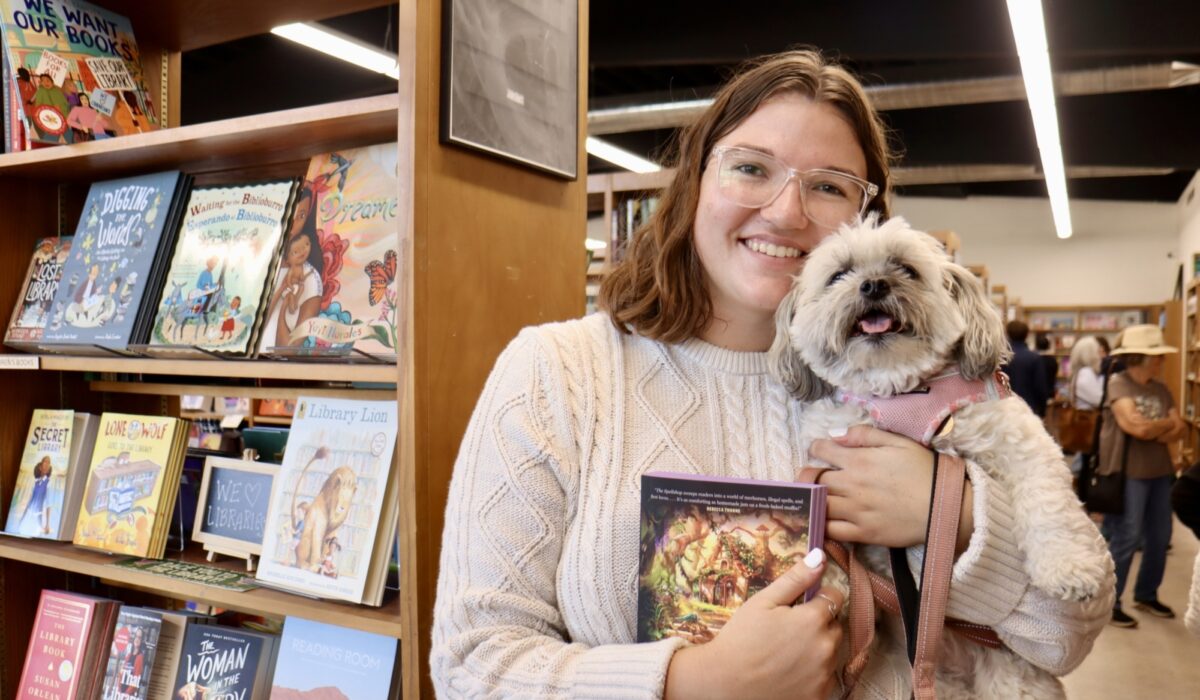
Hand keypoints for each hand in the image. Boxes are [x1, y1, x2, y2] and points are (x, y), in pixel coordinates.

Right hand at [665, 550, 842, 699]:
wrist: (725, 683)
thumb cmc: (741, 639)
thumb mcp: (763, 602)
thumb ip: (795, 579)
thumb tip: (819, 555)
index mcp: (814, 618)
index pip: (835, 596)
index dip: (817, 597)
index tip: (800, 605)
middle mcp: (826, 646)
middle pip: (836, 625)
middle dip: (820, 623)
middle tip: (790, 630)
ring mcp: (825, 674)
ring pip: (834, 651)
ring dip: (819, 648)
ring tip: (788, 652)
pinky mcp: (820, 695)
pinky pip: (827, 677)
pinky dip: (815, 673)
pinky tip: (791, 671)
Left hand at [810, 425, 972, 551]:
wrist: (945, 506)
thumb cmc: (924, 470)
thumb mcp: (898, 442)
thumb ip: (864, 435)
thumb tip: (835, 434)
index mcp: (859, 460)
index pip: (821, 450)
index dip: (816, 447)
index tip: (818, 450)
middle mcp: (852, 485)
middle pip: (813, 479)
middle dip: (807, 475)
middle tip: (810, 476)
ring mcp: (855, 511)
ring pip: (818, 504)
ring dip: (810, 499)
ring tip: (812, 497)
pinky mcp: (863, 533)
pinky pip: (831, 530)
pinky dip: (821, 524)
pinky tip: (820, 519)